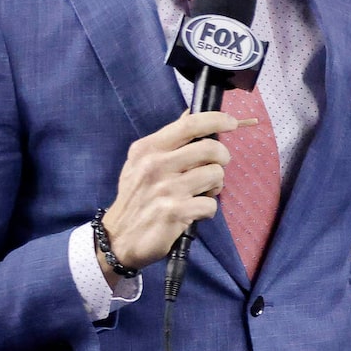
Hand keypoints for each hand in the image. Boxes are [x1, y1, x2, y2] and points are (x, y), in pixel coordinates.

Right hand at [100, 109, 241, 267]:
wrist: (119, 237)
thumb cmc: (138, 196)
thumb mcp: (141, 162)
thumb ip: (168, 140)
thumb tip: (191, 112)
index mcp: (148, 149)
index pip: (189, 124)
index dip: (217, 119)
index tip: (231, 123)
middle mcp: (155, 165)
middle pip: (211, 148)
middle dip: (222, 158)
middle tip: (215, 168)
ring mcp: (165, 189)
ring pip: (216, 175)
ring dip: (215, 186)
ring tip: (200, 193)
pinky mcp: (174, 211)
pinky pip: (211, 204)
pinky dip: (208, 210)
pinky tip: (194, 212)